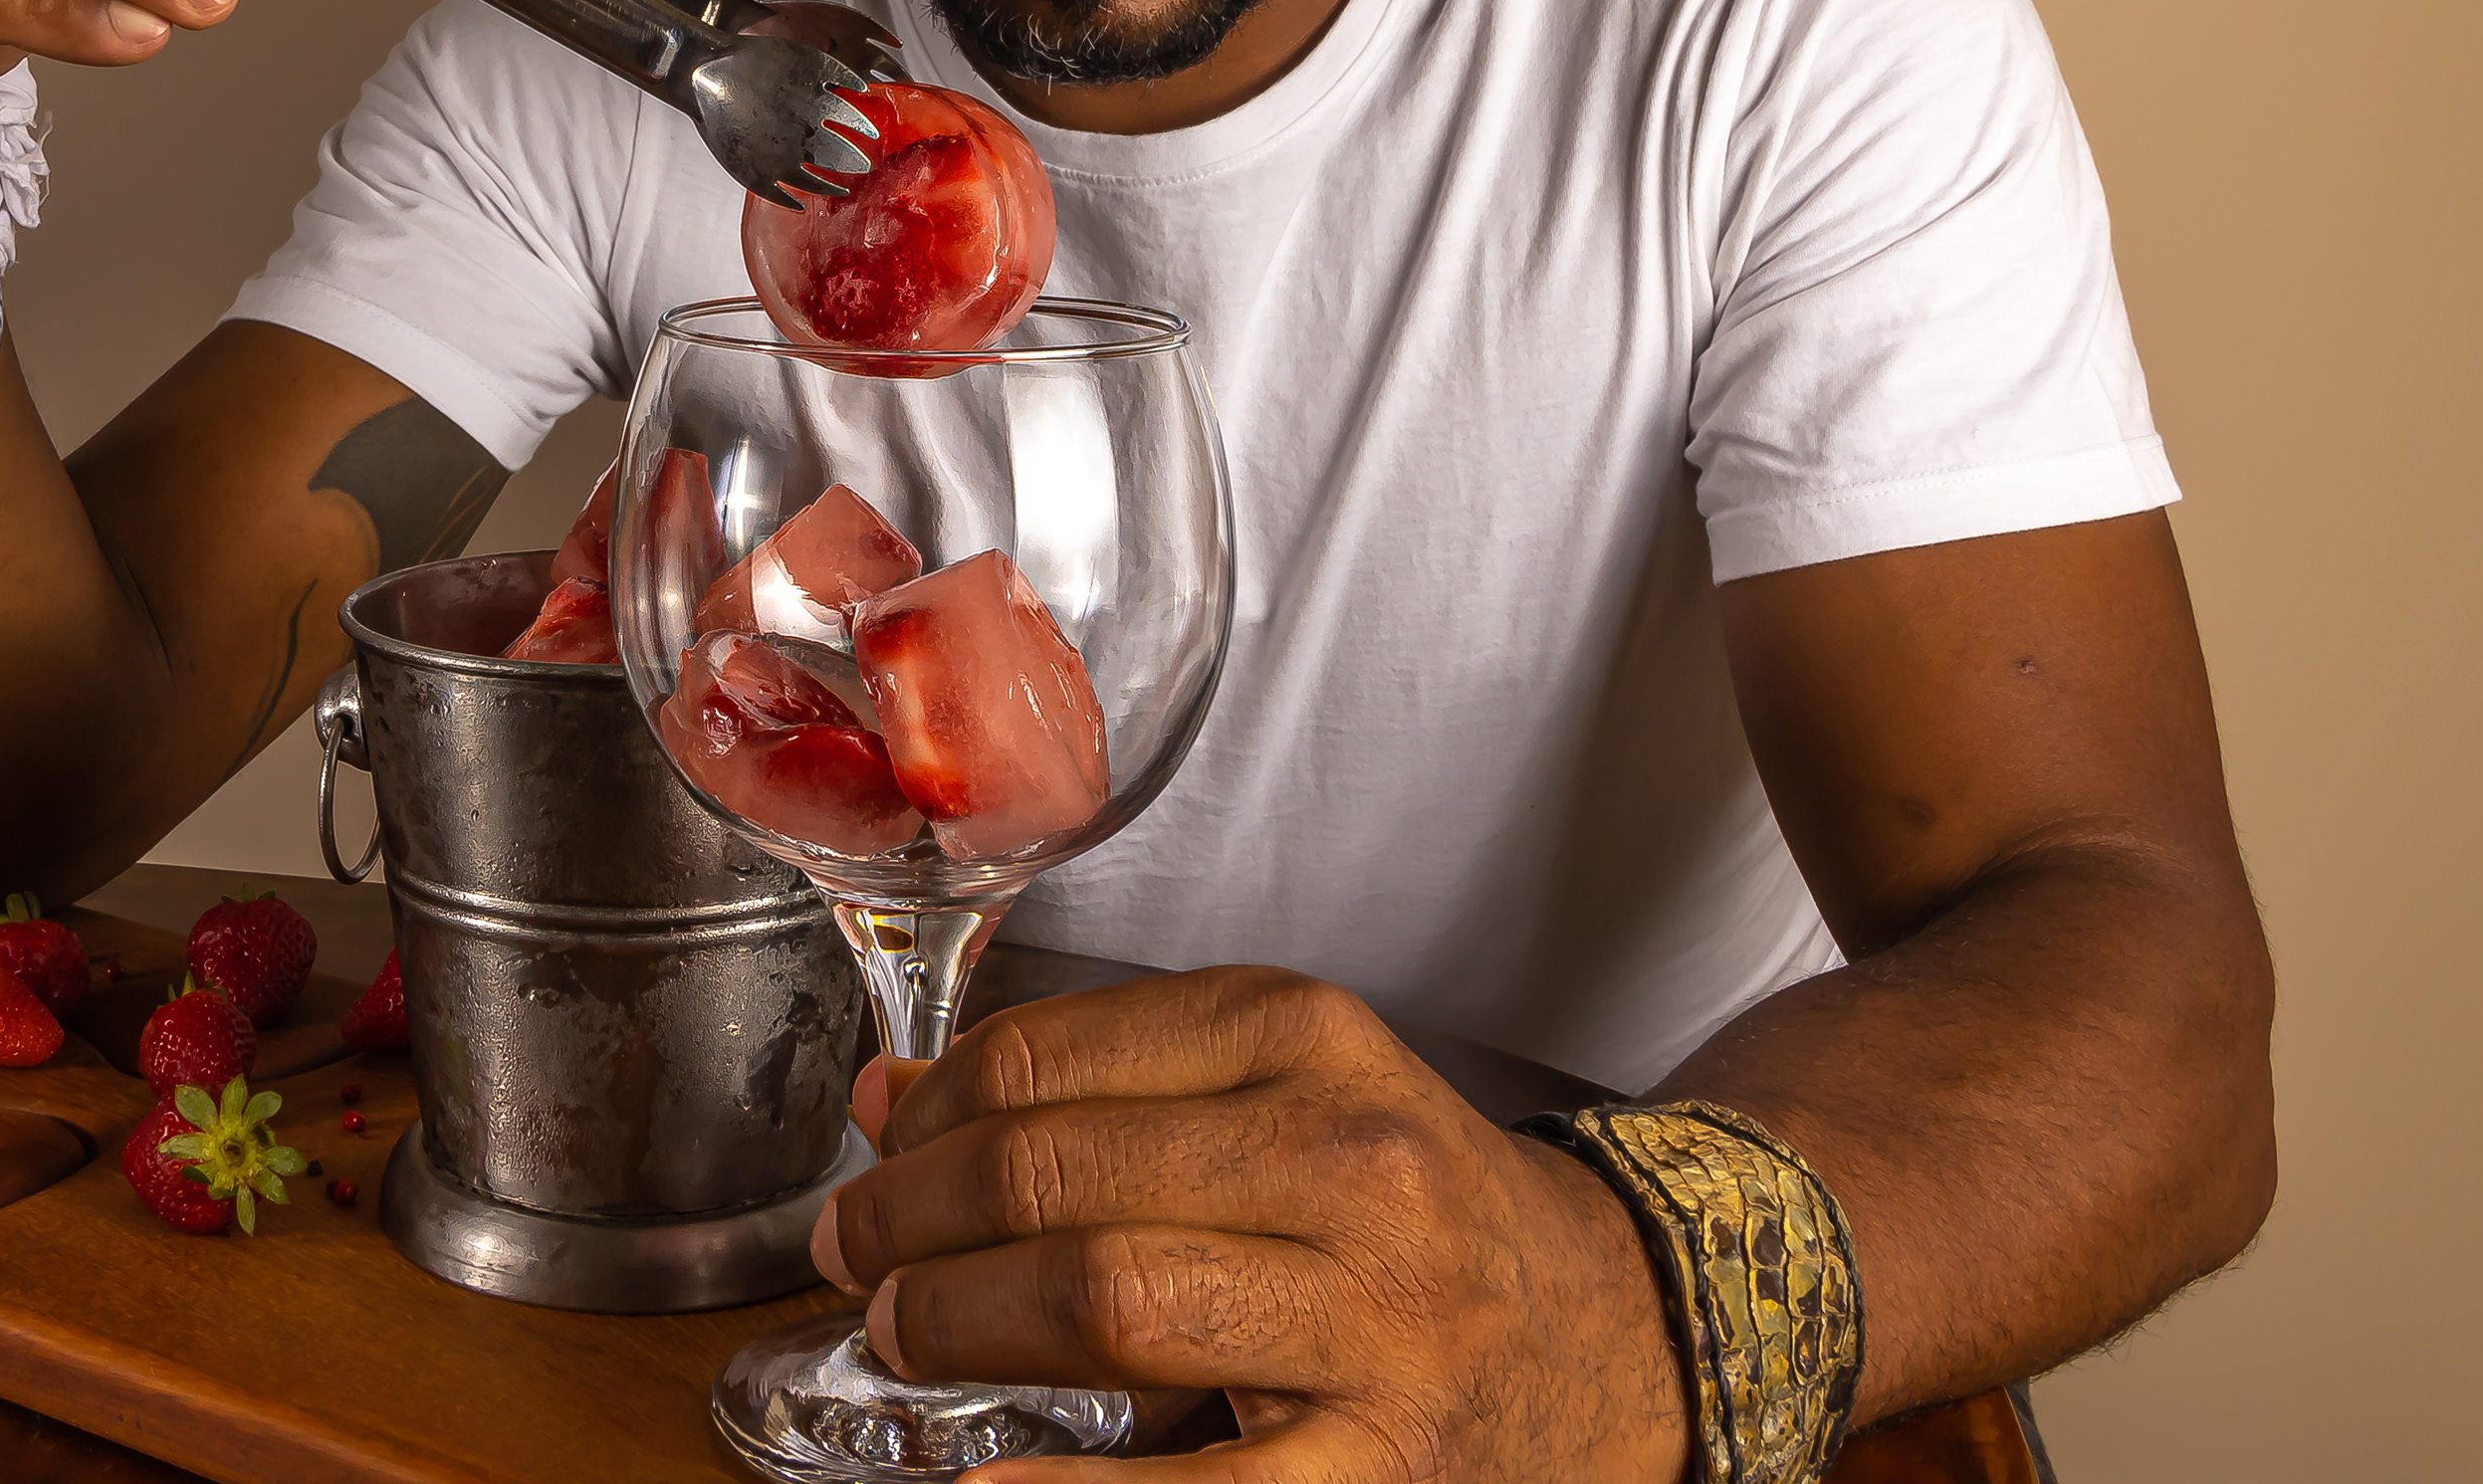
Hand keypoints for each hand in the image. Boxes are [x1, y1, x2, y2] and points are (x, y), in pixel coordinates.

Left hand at [809, 968, 1689, 1480]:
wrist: (1622, 1329)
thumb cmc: (1421, 1212)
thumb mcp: (1275, 1094)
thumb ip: (1087, 1085)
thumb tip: (889, 1104)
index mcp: (1308, 1041)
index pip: (1049, 1060)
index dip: (928, 1117)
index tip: (879, 1160)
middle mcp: (1348, 1160)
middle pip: (1056, 1171)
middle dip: (915, 1220)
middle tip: (859, 1256)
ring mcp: (1375, 1316)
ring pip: (1106, 1293)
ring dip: (961, 1320)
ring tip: (907, 1333)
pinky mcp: (1384, 1464)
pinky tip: (988, 1481)